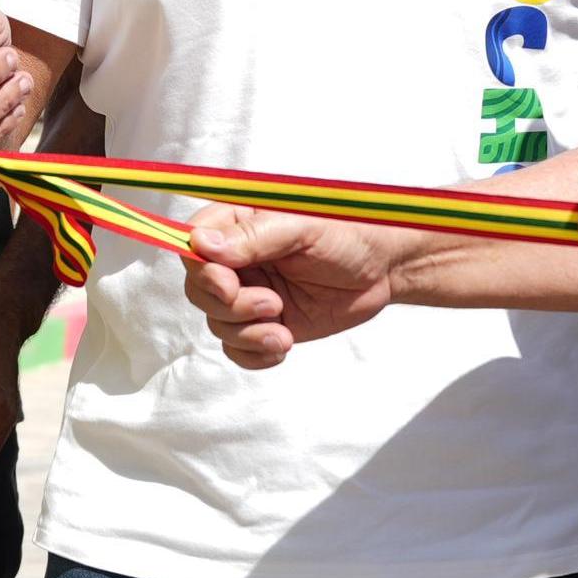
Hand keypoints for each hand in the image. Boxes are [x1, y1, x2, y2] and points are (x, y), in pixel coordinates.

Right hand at [186, 208, 406, 367]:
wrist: (385, 270)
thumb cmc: (349, 234)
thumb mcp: (303, 227)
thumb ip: (254, 237)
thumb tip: (203, 244)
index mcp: (240, 222)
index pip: (192, 243)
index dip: (201, 270)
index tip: (228, 285)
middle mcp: (237, 259)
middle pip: (199, 289)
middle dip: (230, 306)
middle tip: (271, 304)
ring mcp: (248, 293)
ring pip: (217, 322)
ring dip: (247, 333)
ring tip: (283, 327)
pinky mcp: (264, 324)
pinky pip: (236, 349)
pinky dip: (254, 354)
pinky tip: (282, 345)